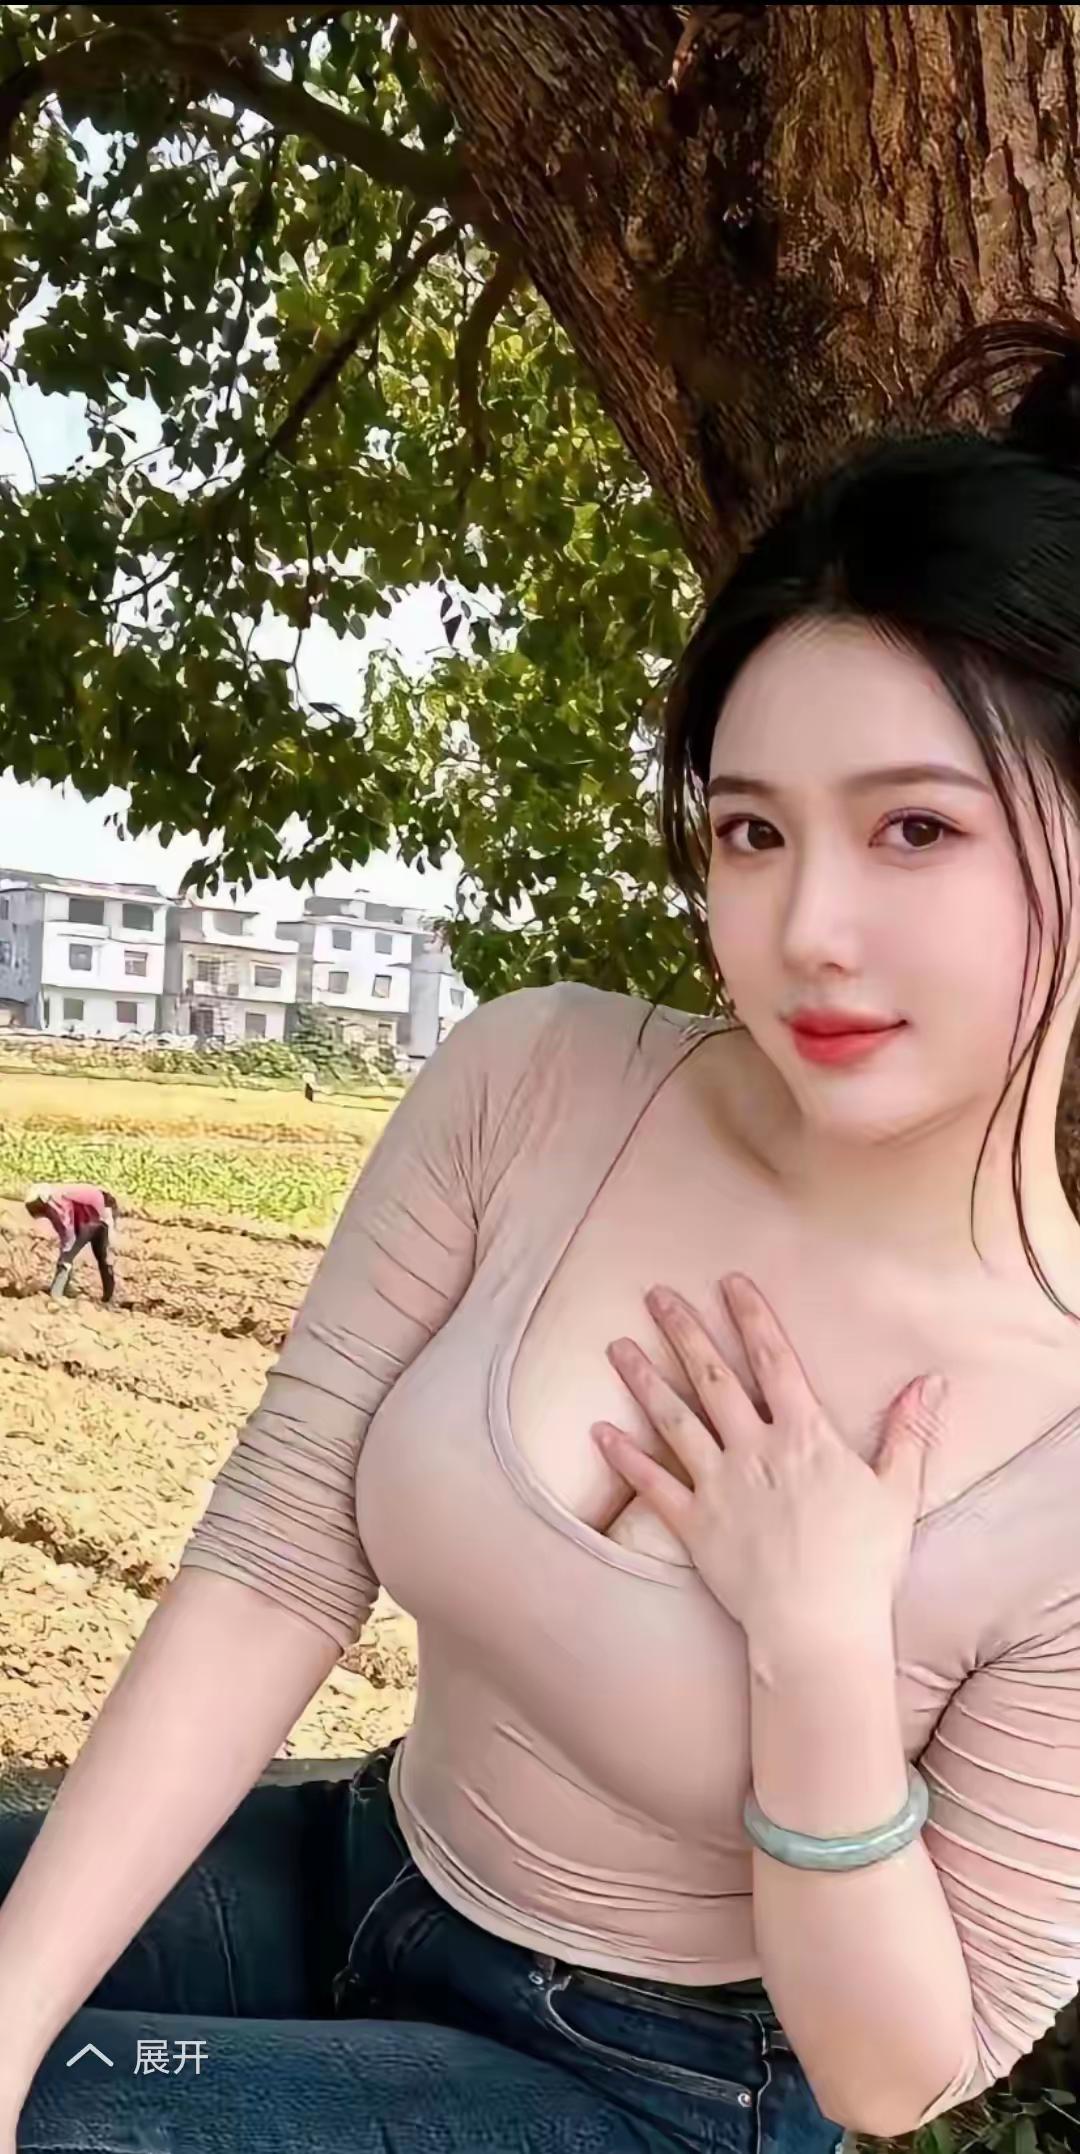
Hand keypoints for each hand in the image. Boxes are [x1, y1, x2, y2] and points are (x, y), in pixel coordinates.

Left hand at [592, 1274, 946, 1649]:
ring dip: (644, 1379)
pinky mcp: (694, 1524)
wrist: (819, 1627)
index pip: (774, 1360)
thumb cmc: (864, 1563)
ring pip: (673, 1419)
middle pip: (713, 1378)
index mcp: (804, 1437)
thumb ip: (908, 1432)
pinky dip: (624, 1457)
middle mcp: (755, 1450)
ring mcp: (719, 1485)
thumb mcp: (897, 1492)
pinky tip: (599, 1431)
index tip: (729, 1282)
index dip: (751, 1317)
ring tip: (617, 1345)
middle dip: (683, 1331)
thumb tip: (930, 1381)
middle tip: (655, 1294)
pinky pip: (652, 1484)